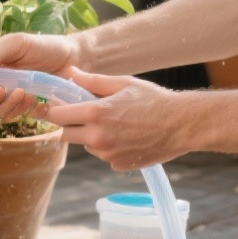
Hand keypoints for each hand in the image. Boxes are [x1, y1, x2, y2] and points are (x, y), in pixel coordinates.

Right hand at [0, 32, 82, 120]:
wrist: (75, 59)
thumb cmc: (44, 47)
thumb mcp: (18, 43)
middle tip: (1, 90)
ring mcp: (11, 97)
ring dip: (9, 104)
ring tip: (25, 92)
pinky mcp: (27, 109)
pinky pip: (18, 116)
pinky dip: (24, 109)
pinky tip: (36, 98)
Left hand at [41, 69, 184, 171]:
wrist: (182, 125)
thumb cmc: (154, 100)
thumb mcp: (122, 84)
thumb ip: (92, 81)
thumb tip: (70, 73)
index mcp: (95, 113)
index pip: (57, 116)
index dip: (55, 109)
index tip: (59, 104)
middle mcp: (97, 137)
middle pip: (64, 135)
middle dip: (69, 124)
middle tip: (83, 114)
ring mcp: (107, 154)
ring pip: (85, 145)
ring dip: (90, 136)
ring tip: (114, 123)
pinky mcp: (118, 165)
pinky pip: (103, 155)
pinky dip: (108, 147)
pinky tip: (125, 136)